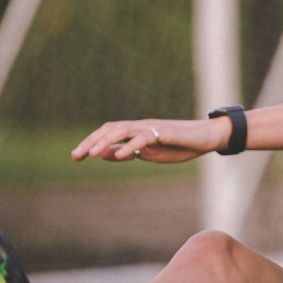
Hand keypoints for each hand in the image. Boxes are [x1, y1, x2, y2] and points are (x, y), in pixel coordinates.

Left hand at [71, 118, 228, 163]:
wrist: (207, 138)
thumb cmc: (180, 145)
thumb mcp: (149, 154)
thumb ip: (127, 152)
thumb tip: (103, 154)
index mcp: (136, 132)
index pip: (108, 133)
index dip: (91, 142)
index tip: (75, 156)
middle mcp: (142, 126)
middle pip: (111, 129)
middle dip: (92, 141)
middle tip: (75, 155)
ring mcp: (153, 127)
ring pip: (124, 130)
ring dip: (106, 141)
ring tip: (92, 154)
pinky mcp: (166, 132)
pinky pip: (145, 138)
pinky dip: (132, 145)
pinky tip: (122, 156)